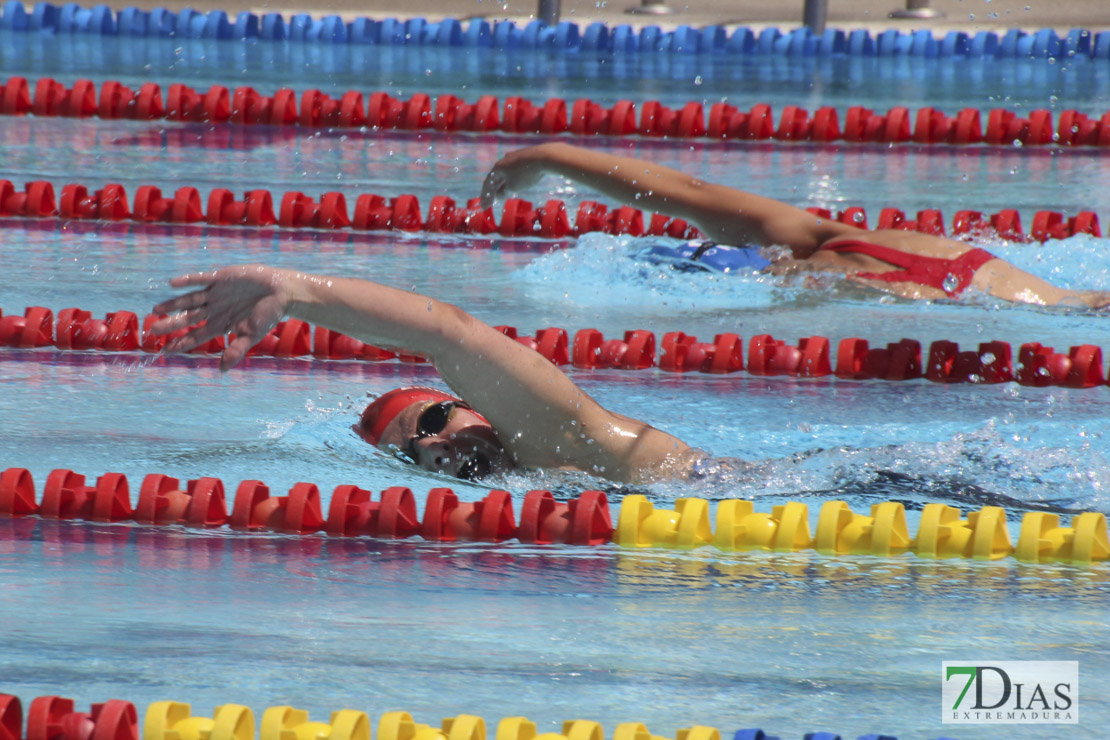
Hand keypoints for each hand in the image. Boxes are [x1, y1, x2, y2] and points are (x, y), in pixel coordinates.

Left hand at [150, 264, 291, 370]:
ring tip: (156, 309)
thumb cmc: (269, 315)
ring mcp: (216, 294)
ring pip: (189, 300)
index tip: (165, 350)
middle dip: (172, 324)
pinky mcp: (221, 278)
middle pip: (188, 318)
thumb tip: (222, 371)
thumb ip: (236, 351)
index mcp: (221, 324)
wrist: (282, 292)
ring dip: (174, 304)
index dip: (181, 343)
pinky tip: (173, 284)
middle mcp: (215, 310)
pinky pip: (201, 279)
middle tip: (153, 330)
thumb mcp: (252, 335)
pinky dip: (188, 281)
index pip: (197, 336)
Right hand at [479, 145, 551, 208]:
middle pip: (496, 178)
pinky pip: (514, 169)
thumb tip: (500, 193)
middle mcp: (504, 160)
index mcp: (498, 167)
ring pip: (505, 173)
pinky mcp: (524, 156)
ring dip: (502, 184)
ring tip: (503, 194)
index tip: (484, 207)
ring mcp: (514, 157)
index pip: (488, 184)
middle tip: (491, 202)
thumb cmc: (526, 174)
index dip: (485, 197)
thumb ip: (505, 191)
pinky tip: (515, 183)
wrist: (545, 157)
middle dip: (493, 191)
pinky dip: (512, 178)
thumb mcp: (513, 187)